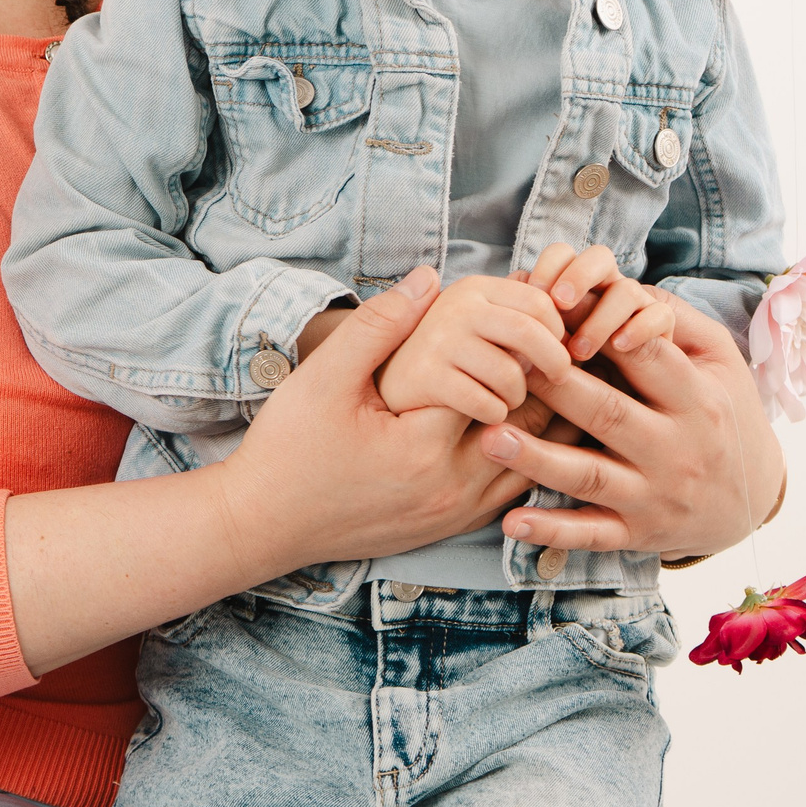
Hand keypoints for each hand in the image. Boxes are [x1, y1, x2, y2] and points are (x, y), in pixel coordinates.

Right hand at [221, 267, 550, 568]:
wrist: (264, 523)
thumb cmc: (288, 447)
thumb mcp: (324, 377)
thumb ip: (379, 325)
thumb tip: (429, 278)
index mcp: (423, 447)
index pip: (499, 383)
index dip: (510, 344)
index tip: (516, 316)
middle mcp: (450, 488)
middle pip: (526, 425)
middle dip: (534, 380)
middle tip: (541, 341)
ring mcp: (453, 514)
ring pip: (528, 462)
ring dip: (535, 421)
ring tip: (534, 376)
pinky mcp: (449, 528)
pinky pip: (510, 490)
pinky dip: (520, 454)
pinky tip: (511, 420)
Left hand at [477, 287, 783, 562]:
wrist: (752, 502)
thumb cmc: (724, 414)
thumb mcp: (720, 362)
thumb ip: (676, 321)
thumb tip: (625, 285)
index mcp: (696, 400)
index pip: (646, 359)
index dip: (601, 334)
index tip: (552, 314)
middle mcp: (676, 449)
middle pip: (609, 413)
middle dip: (556, 389)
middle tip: (505, 367)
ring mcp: (655, 495)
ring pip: (591, 476)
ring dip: (538, 460)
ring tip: (490, 439)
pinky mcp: (638, 533)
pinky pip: (592, 534)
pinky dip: (552, 532)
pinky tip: (512, 523)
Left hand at [523, 243, 674, 362]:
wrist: (609, 405)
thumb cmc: (561, 376)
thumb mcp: (541, 350)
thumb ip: (529, 328)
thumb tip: (509, 313)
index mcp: (574, 284)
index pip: (563, 254)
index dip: (549, 265)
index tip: (532, 292)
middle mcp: (607, 287)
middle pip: (599, 257)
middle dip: (578, 275)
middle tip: (558, 304)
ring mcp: (637, 306)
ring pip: (627, 289)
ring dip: (600, 317)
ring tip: (578, 351)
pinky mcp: (661, 329)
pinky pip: (659, 315)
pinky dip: (639, 327)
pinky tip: (618, 347)